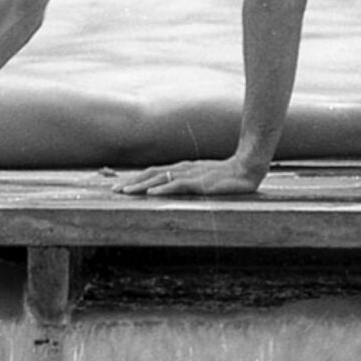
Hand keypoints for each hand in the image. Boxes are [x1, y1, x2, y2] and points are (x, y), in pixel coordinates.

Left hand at [112, 157, 264, 196]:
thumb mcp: (201, 177)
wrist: (247, 167)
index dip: (134, 178)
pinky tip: (151, 193)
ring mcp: (190, 174)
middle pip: (150, 174)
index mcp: (180, 168)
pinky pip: (178, 185)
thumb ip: (185, 181)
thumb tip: (169, 188)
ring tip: (125, 192)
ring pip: (159, 179)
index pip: (152, 172)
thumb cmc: (225, 174)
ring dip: (140, 186)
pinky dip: (163, 189)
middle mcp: (181, 168)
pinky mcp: (200, 182)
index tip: (119, 186)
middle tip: (113, 190)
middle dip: (131, 182)